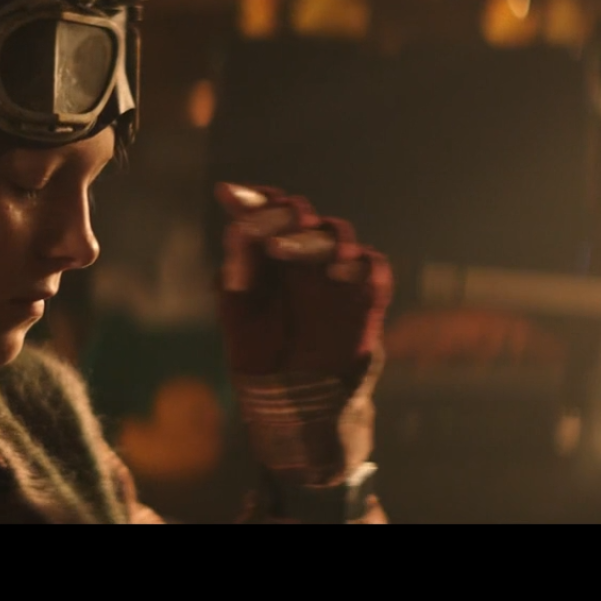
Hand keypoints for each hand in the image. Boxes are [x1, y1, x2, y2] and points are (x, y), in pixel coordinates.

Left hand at [215, 182, 392, 489]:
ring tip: (281, 250)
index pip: (269, 211)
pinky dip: (358, 264)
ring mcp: (336, 279)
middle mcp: (306, 260)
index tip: (228, 194)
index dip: (253, 198)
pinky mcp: (364, 303)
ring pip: (338, 235)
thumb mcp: (236, 309)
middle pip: (303, 216)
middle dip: (280, 215)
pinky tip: (334, 267)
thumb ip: (237, 264)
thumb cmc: (259, 355)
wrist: (290, 406)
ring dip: (311, 237)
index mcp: (272, 256)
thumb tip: (235, 223)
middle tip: (257, 228)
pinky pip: (373, 270)